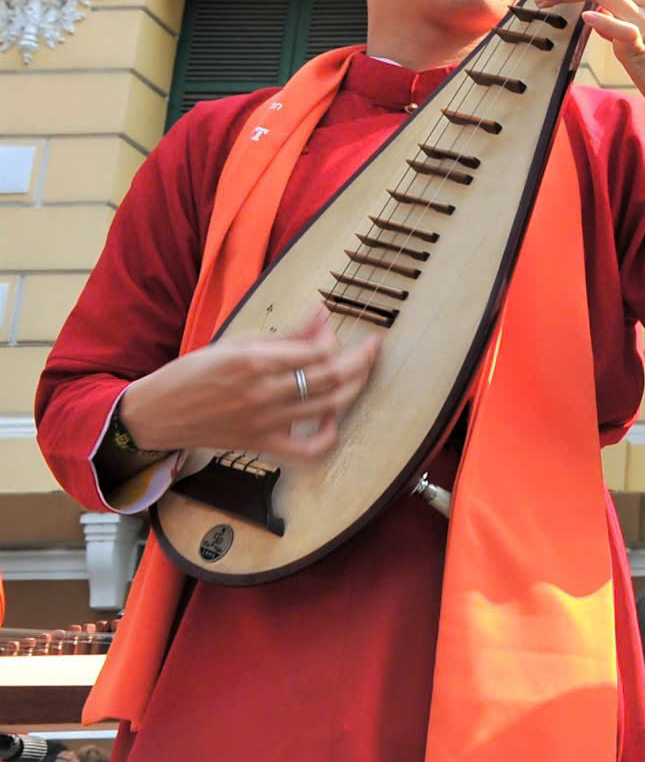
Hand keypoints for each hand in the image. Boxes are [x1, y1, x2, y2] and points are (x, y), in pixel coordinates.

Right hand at [118, 306, 377, 465]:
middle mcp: (263, 391)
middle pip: (332, 377)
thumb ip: (286, 333)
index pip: (318, 350)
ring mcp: (265, 421)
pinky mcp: (262, 444)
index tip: (332, 330)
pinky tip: (332, 416)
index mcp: (254, 361)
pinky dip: (330, 434)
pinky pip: (309, 449)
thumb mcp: (236, 342)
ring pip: (329, 406)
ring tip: (361, 373)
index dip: (334, 338)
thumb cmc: (192, 373)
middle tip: (372, 347)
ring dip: (354, 387)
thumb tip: (323, 313)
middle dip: (361, 359)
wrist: (155, 414)